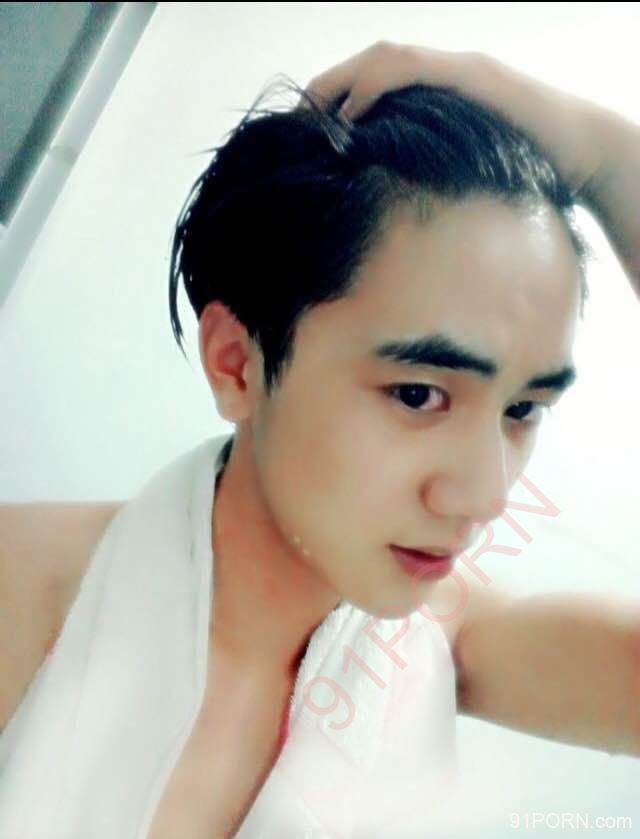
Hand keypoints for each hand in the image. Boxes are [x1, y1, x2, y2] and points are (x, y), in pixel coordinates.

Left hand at [301, 41, 639, 290]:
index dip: (337, 101)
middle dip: (327, 87)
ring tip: (312, 113)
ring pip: (386, 57)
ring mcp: (459, 70)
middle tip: (294, 118)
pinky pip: (414, 69)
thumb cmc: (523, 169)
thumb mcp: (460, 174)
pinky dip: (377, 85)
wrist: (583, 152)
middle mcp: (444, 73)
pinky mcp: (475, 76)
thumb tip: (387, 209)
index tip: (306, 133)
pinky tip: (353, 114)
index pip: (374, 84)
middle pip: (370, 64)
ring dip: (343, 80)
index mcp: (436, 96)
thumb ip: (425, 177)